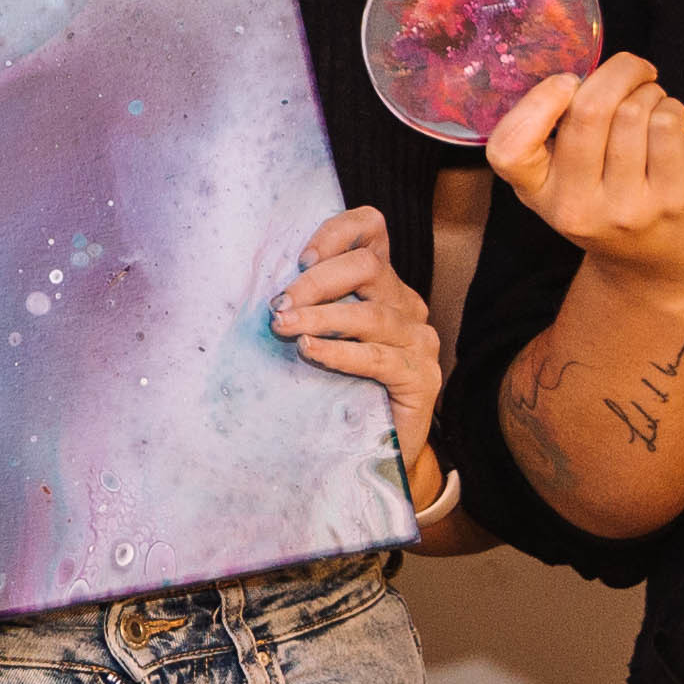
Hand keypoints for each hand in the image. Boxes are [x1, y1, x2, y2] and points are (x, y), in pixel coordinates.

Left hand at [269, 200, 444, 497]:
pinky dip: (341, 352)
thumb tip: (261, 292)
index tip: (301, 257)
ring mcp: (419, 341)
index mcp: (383, 285)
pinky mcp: (422, 377)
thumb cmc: (342, 389)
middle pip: (368, 268)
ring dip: (321, 318)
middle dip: (316, 282)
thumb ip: (307, 308)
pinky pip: (378, 357)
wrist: (380, 452)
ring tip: (284, 327)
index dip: (338, 231)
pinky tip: (311, 351)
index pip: (372, 231)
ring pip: (370, 314)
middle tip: (279, 305)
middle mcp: (406, 305)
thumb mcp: (322, 338)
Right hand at [485, 53, 683, 301]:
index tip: (567, 83)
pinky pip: (668, 125)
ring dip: (648, 91)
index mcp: (537, 194)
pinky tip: (669, 120)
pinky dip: (671, 108)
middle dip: (617, 71)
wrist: (656, 269)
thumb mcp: (562, 183)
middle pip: (588, 111)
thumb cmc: (608, 204)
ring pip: (633, 111)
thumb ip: (557, 133)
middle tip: (631, 68)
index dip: (538, 103)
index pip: (509, 151)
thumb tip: (581, 66)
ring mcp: (626, 208)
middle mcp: (576, 206)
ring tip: (651, 101)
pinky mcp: (672, 203)